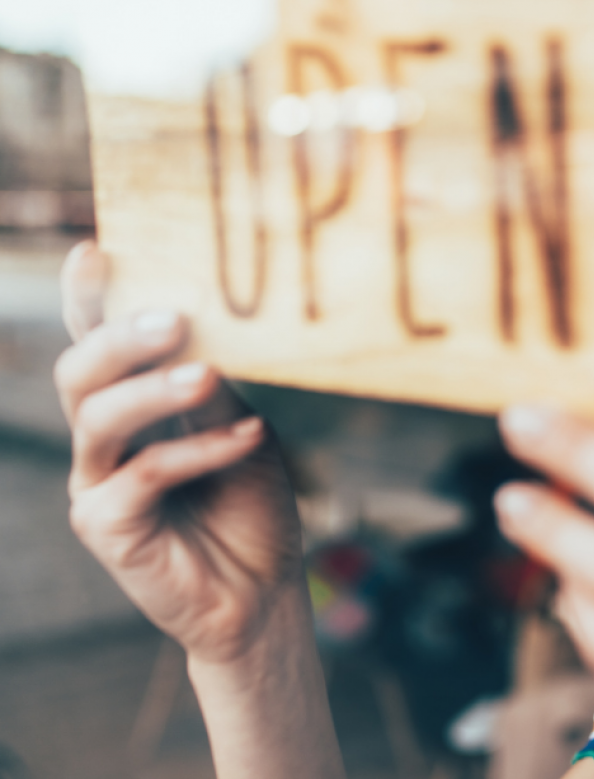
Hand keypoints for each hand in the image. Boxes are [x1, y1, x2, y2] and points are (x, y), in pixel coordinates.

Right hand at [54, 242, 303, 664]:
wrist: (265, 591)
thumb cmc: (251, 505)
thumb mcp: (243, 430)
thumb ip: (215, 387)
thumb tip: (201, 326)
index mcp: (133, 407)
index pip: (101, 344)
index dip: (90, 299)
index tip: (98, 250)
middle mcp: (103, 440)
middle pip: (81, 372)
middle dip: (120, 338)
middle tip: (175, 318)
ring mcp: (98, 483)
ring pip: (99, 418)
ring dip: (153, 391)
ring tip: (207, 374)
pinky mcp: (106, 528)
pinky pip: (144, 475)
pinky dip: (198, 452)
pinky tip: (248, 438)